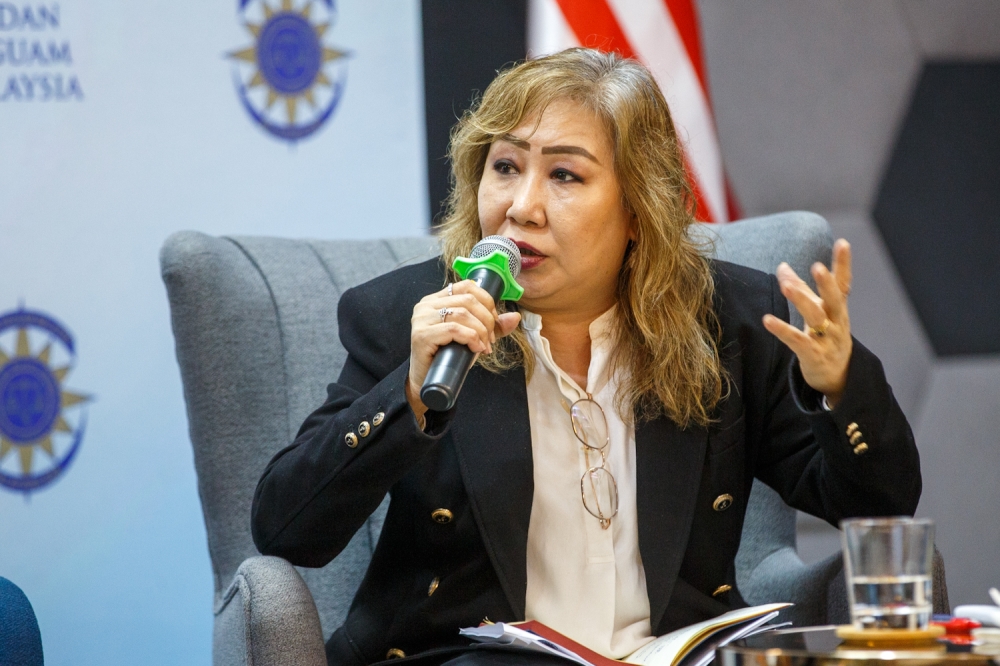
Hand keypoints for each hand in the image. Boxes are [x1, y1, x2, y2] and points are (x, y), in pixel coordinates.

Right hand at [406, 280, 520, 421]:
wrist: (427, 382)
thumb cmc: (448, 357)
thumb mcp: (473, 337)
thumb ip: (492, 326)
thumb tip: (516, 316)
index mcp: (436, 299)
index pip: (467, 286)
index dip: (487, 301)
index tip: (494, 320)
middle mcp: (426, 305)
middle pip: (468, 301)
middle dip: (487, 320)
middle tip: (490, 340)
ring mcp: (421, 319)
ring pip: (462, 314)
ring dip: (480, 332)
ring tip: (483, 347)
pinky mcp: (421, 335)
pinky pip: (454, 329)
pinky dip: (471, 338)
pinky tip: (475, 349)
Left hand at [763, 239, 852, 407]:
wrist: (837, 376)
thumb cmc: (825, 336)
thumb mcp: (817, 311)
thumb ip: (800, 288)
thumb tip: (782, 266)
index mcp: (838, 308)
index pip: (843, 283)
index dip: (844, 264)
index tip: (843, 242)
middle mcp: (836, 321)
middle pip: (834, 299)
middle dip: (826, 283)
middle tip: (818, 266)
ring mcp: (827, 339)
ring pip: (816, 318)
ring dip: (802, 301)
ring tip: (787, 286)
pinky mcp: (814, 355)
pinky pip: (797, 341)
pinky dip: (782, 330)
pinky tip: (767, 320)